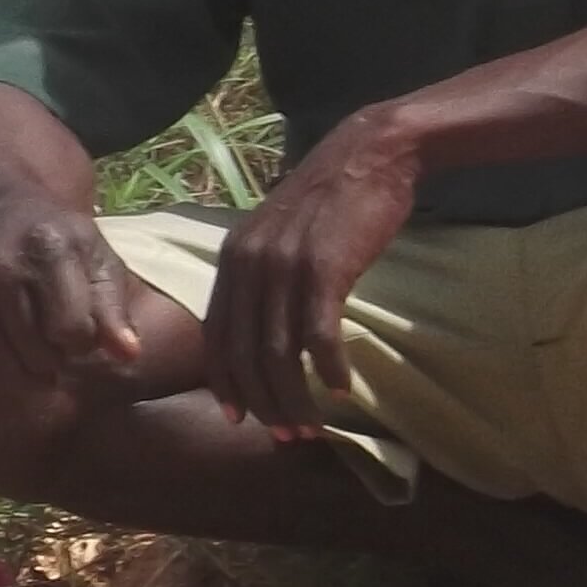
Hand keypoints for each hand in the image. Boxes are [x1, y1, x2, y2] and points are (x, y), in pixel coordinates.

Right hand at [0, 201, 144, 404]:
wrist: (1, 215)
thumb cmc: (63, 245)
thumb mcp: (99, 262)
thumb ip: (115, 310)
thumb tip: (129, 355)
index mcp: (50, 250)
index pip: (71, 330)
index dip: (86, 340)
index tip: (85, 326)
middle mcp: (2, 269)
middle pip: (40, 357)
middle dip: (59, 358)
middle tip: (59, 334)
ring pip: (10, 373)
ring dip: (33, 372)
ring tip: (40, 346)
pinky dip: (3, 379)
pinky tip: (15, 355)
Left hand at [200, 117, 420, 435]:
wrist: (370, 152)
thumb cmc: (330, 199)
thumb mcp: (278, 235)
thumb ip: (262, 276)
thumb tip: (263, 330)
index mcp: (232, 258)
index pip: (216, 336)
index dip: (226, 382)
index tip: (239, 417)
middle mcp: (249, 264)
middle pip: (245, 354)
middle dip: (262, 403)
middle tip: (285, 434)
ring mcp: (285, 267)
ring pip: (279, 354)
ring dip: (294, 398)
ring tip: (311, 427)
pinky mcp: (325, 269)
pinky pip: (319, 336)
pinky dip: (329, 369)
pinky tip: (341, 388)